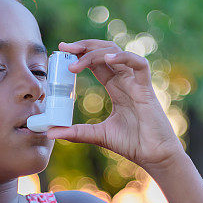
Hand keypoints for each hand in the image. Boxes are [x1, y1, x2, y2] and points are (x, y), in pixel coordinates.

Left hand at [47, 40, 183, 171]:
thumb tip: (50, 132)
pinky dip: (124, 58)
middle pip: (105, 51)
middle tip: (65, 47)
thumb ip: (75, 132)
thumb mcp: (97, 135)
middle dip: (84, 46)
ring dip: (96, 53)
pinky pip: (139, 64)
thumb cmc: (132, 144)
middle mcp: (125, 81)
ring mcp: (136, 83)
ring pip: (117, 54)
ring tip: (77, 60)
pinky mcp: (146, 89)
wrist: (153, 156)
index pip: (96, 63)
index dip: (80, 54)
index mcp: (116, 87)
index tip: (62, 51)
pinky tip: (108, 60)